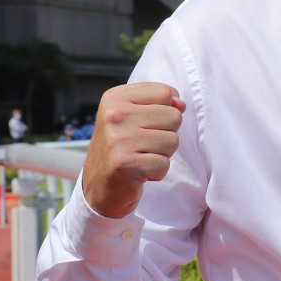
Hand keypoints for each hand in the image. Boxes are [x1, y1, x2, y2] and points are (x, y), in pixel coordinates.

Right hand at [82, 83, 185, 217]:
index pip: (165, 92)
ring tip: (141, 157)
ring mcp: (118, 139)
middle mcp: (114, 115)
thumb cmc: (121, 148)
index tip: (146, 124)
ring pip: (173, 141)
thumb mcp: (133, 117)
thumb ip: (159, 104)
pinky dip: (157, 172)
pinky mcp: (125, 163)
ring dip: (162, 154)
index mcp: (115, 98)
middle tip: (143, 145)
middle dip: (166, 134)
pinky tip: (139, 172)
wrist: (99, 187)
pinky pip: (164, 164)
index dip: (166, 111)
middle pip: (174, 116)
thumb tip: (181, 105)